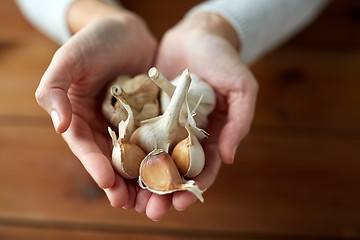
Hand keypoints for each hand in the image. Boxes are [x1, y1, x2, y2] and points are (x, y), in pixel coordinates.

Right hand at [35, 5, 156, 207]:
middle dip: (124, 185)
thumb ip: (55, 90)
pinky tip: (177, 172)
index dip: (96, 166)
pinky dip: (166, 158)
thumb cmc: (94, 41)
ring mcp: (131, 125)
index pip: (86, 147)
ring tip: (157, 199)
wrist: (125, 30)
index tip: (109, 183)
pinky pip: (159, 141)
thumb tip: (59, 126)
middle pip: (114, 161)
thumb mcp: (69, 60)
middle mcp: (106, 127)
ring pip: (138, 158)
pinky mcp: (153, 119)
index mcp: (82, 118)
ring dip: (146, 181)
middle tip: (135, 205)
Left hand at [135, 13, 257, 219]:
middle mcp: (186, 135)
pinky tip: (118, 167)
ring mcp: (165, 125)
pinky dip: (129, 153)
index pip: (204, 168)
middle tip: (152, 211)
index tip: (182, 202)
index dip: (194, 187)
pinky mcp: (147, 112)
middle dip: (164, 192)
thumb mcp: (241, 88)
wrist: (197, 34)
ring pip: (153, 159)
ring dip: (143, 181)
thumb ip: (239, 122)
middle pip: (175, 171)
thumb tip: (230, 158)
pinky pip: (137, 135)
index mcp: (211, 135)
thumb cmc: (224, 59)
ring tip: (130, 199)